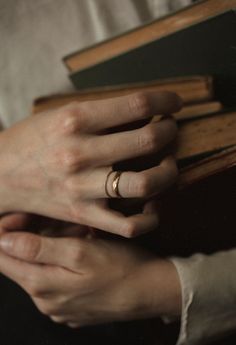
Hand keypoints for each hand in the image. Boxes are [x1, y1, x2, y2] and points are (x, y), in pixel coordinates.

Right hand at [0, 92, 180, 236]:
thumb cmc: (30, 141)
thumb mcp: (60, 114)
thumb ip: (101, 113)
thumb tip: (143, 112)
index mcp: (75, 120)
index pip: (137, 104)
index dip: (165, 101)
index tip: (173, 103)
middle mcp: (81, 153)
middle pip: (148, 140)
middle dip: (170, 132)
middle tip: (170, 130)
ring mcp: (83, 187)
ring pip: (145, 183)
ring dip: (168, 171)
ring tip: (168, 164)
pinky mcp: (84, 215)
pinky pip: (129, 224)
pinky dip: (151, 216)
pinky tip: (154, 203)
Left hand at [0, 230, 180, 327]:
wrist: (151, 291)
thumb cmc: (121, 267)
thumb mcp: (80, 253)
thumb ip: (39, 249)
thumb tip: (3, 242)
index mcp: (41, 286)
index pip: (3, 258)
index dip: (5, 233)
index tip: (19, 216)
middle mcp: (44, 301)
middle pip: (20, 265)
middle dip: (30, 239)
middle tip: (54, 222)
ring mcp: (58, 308)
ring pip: (38, 272)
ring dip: (47, 252)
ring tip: (72, 236)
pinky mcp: (71, 309)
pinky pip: (54, 283)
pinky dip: (59, 266)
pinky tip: (79, 256)